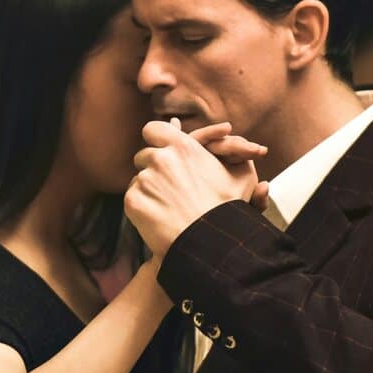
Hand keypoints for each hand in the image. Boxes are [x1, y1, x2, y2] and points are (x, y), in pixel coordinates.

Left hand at [125, 119, 267, 258]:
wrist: (210, 244)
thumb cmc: (227, 210)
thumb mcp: (240, 174)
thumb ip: (228, 149)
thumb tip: (223, 134)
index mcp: (183, 147)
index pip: (153, 129)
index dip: (156, 139)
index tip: (161, 151)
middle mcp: (160, 159)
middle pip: (144, 156)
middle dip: (152, 167)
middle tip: (168, 185)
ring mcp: (144, 180)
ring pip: (138, 179)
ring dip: (149, 188)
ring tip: (168, 206)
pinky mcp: (133, 201)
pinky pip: (132, 197)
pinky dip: (142, 205)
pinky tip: (159, 217)